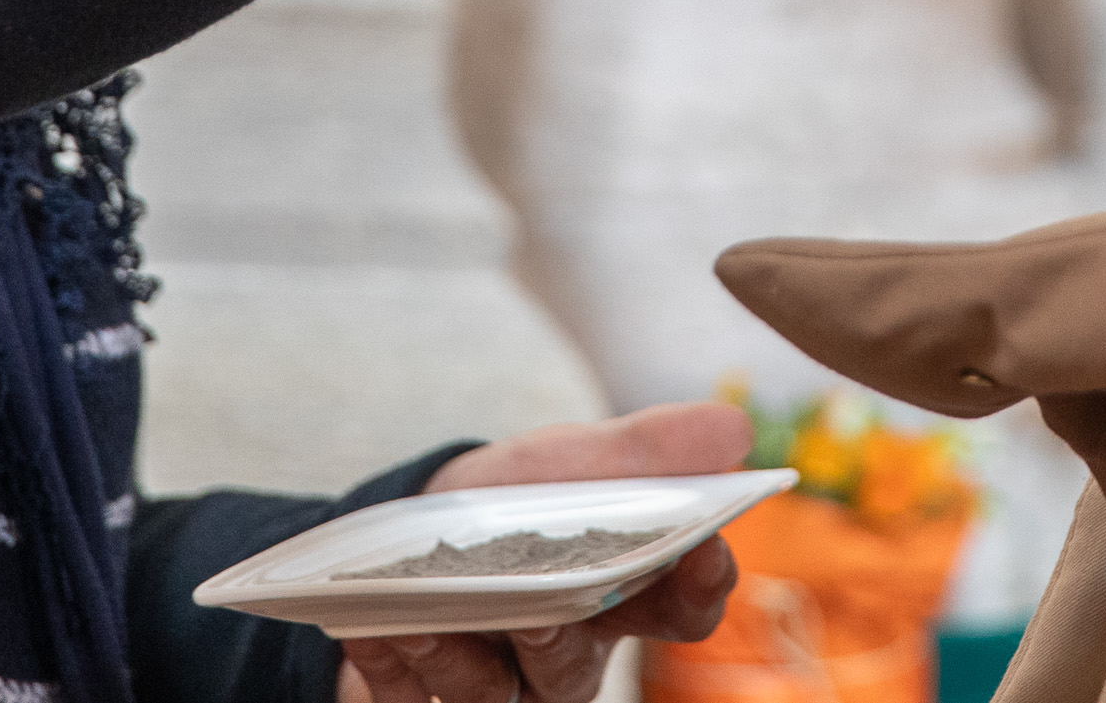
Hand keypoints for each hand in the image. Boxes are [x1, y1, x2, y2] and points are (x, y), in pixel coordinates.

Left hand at [332, 401, 751, 702]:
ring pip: (491, 694)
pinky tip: (371, 627)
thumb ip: (641, 453)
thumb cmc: (508, 500)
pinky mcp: (424, 696)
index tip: (702, 551)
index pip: (683, 609)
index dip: (699, 587)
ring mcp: (495, 685)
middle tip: (537, 612)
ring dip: (457, 652)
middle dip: (556, 640)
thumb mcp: (567, 461)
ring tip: (421, 613)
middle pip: (576, 669)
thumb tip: (734, 428)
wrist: (404, 531)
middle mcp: (565, 654)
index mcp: (618, 595)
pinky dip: (392, 660)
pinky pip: (412, 696)